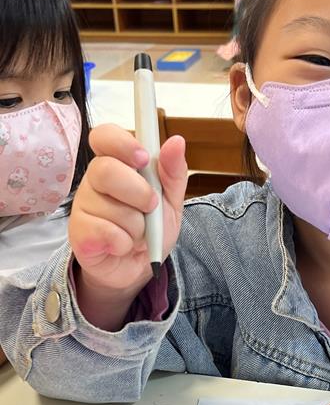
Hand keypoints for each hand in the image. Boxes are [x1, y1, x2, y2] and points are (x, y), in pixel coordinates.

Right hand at [69, 124, 187, 323]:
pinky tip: (121, 246)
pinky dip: (124, 243)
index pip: (104, 136)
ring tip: (136, 233)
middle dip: (139, 192)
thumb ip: (173, 173)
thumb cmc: (151, 228)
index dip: (122, 143)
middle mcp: (94, 180)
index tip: (143, 159)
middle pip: (106, 170)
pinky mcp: (78, 233)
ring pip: (112, 208)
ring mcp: (83, 205)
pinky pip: (105, 233)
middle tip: (150, 207)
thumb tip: (176, 142)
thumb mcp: (172, 201)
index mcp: (117, 163)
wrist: (139, 268)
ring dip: (136, 227)